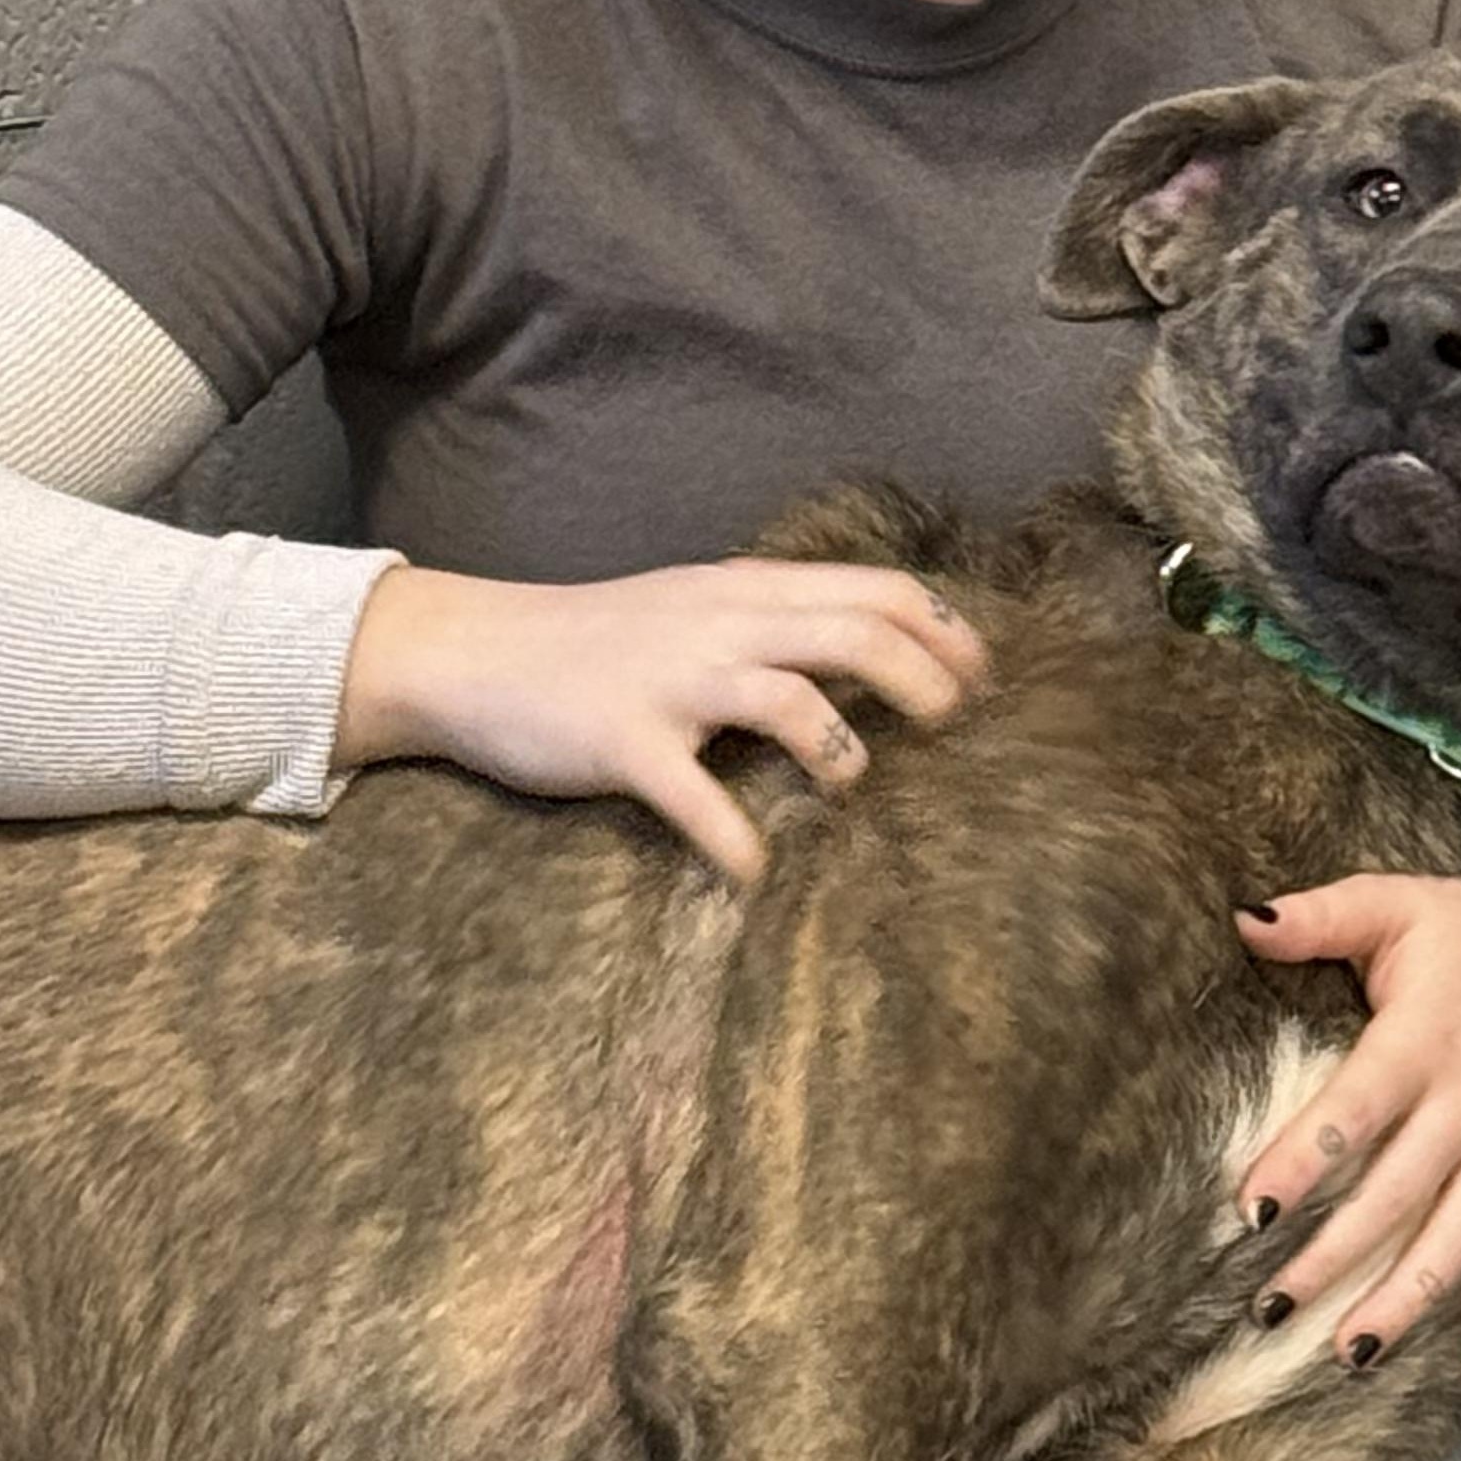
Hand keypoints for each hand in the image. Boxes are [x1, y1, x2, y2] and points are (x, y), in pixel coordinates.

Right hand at [334, 558, 987, 882]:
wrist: (474, 652)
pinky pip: (695, 798)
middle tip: (957, 727)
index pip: (874, 588)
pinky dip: (736, 841)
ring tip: (857, 790)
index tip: (986, 674)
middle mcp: (720, 624)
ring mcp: (673, 681)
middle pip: (855, 633)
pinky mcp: (624, 742)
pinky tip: (758, 873)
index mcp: (746, 591)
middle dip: (924, 680)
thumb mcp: (694, 607)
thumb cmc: (597, 641)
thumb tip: (868, 653)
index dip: (943, 628)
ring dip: (844, 753)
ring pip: (792, 701)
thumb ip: (771, 622)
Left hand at [1232, 852, 1460, 1373]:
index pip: (1358, 1109)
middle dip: (1335, 1257)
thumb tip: (1240, 919)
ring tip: (1349, 1354)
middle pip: (1399, 1194)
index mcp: (1426, 1038)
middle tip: (1271, 1307)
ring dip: (1407, 1302)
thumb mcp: (1396, 902)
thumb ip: (1319, 915)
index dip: (1305, 1160)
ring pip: (1460, 1239)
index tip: (1250, 1209)